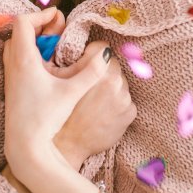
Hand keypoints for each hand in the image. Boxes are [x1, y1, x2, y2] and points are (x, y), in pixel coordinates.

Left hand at [2, 8, 111, 177]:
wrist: (25, 147)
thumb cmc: (45, 119)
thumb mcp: (72, 92)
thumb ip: (91, 71)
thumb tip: (106, 53)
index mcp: (23, 60)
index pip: (23, 22)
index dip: (41, 14)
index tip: (58, 16)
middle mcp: (12, 65)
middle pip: (18, 31)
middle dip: (39, 26)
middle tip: (58, 30)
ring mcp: (10, 76)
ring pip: (16, 46)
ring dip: (34, 40)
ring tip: (54, 46)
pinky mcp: (12, 87)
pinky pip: (17, 59)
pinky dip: (30, 53)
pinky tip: (49, 66)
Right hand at [54, 47, 136, 169]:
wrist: (68, 143)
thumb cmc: (62, 111)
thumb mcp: (61, 79)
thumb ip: (74, 60)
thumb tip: (80, 49)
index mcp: (98, 68)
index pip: (103, 48)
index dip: (93, 55)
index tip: (88, 64)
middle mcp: (115, 80)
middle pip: (113, 66)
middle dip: (103, 73)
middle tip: (90, 87)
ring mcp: (124, 97)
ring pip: (120, 84)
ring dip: (111, 89)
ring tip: (96, 103)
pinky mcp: (130, 112)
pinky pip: (126, 102)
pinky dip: (117, 106)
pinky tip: (104, 113)